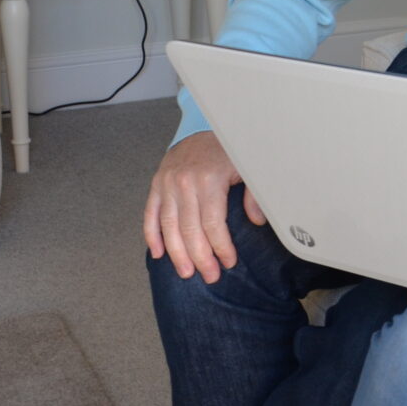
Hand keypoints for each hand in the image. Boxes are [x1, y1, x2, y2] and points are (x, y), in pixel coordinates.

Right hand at [142, 131, 264, 283]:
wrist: (202, 129)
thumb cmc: (227, 150)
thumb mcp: (247, 166)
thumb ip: (254, 194)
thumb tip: (256, 220)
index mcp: (209, 179)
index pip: (213, 223)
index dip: (221, 247)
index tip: (228, 262)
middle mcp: (184, 182)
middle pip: (190, 229)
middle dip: (200, 257)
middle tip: (209, 276)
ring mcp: (167, 183)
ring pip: (169, 226)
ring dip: (177, 253)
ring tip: (186, 272)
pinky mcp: (156, 184)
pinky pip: (150, 214)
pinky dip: (152, 235)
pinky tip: (158, 253)